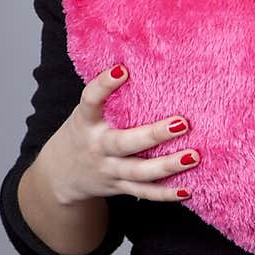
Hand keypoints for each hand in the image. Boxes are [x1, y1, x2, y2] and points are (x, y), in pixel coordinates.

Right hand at [40, 64, 200, 204]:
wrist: (60, 175)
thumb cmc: (83, 133)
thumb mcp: (86, 113)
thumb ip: (109, 98)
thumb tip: (143, 60)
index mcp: (86, 122)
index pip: (90, 100)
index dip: (103, 86)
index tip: (122, 70)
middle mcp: (97, 146)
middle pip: (124, 143)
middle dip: (153, 134)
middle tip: (183, 122)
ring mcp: (108, 170)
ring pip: (139, 171)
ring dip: (168, 165)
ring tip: (194, 156)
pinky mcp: (119, 187)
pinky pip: (144, 193)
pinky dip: (165, 194)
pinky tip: (188, 190)